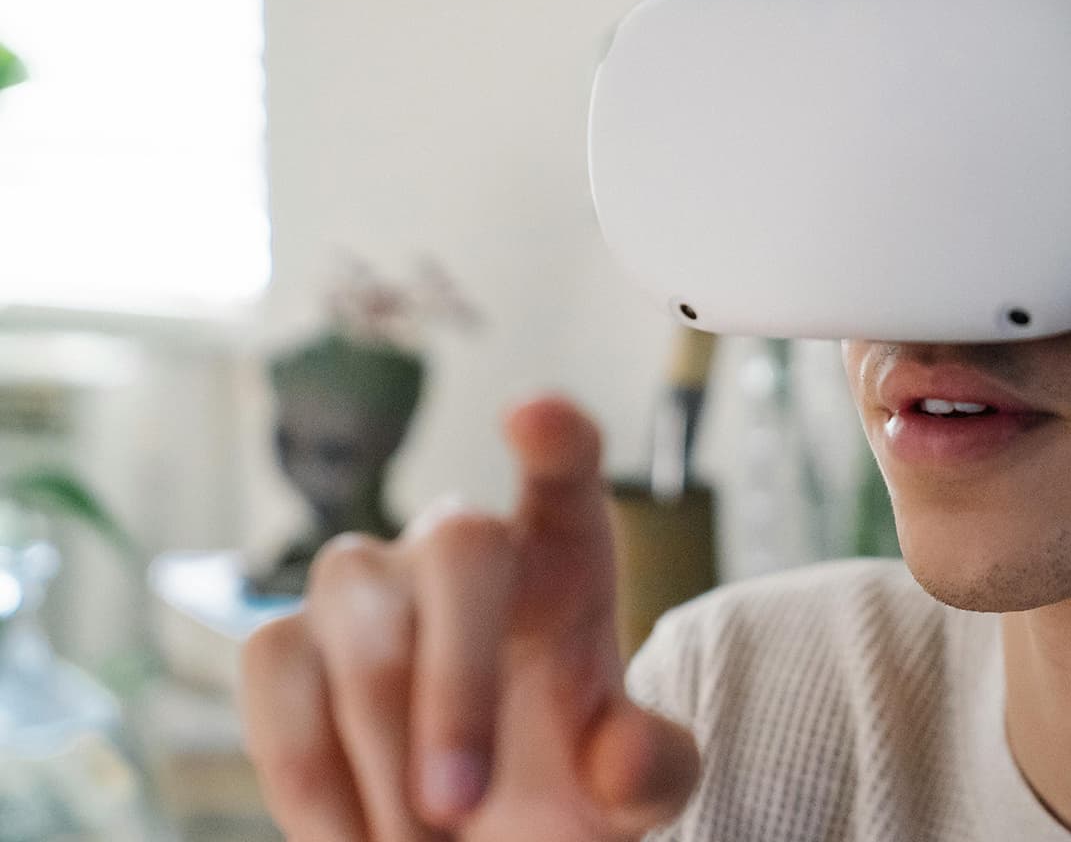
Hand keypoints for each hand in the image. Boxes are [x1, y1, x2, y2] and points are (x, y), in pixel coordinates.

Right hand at [241, 396, 699, 840]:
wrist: (478, 839)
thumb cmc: (567, 791)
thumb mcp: (628, 793)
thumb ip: (648, 769)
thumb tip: (630, 756)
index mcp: (566, 558)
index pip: (568, 471)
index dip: (557, 438)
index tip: (537, 417)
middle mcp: (463, 547)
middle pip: (457, 547)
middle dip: (453, 684)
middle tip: (457, 807)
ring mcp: (370, 586)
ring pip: (356, 610)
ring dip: (379, 744)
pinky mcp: (287, 643)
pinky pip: (275, 670)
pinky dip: (309, 769)